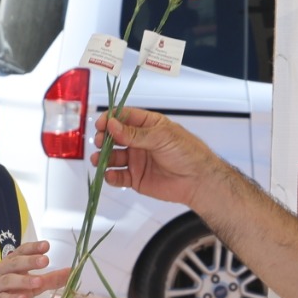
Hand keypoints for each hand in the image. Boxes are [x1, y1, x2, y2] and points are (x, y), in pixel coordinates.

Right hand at [0, 239, 68, 297]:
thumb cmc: (14, 289)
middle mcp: (3, 271)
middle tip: (45, 261)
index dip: (33, 248)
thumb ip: (51, 278)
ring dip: (24, 280)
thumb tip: (72, 272)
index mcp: (12, 262)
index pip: (22, 251)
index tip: (46, 245)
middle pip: (15, 263)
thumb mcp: (34, 283)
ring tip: (38, 281)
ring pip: (9, 281)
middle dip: (30, 261)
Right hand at [102, 106, 220, 205]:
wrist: (198, 180)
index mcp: (147, 126)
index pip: (123, 118)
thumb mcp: (161, 137)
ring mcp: (136, 160)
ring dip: (103, 157)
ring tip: (99, 160)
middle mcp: (139, 141)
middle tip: (100, 142)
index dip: (110, 119)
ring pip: (113, 157)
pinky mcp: (136, 178)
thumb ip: (135, 134)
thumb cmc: (187, 153)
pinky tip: (109, 175)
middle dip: (104, 138)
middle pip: (114, 137)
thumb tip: (112, 125)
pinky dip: (110, 176)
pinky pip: (118, 176)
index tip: (101, 124)